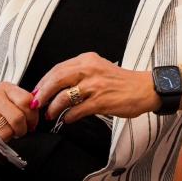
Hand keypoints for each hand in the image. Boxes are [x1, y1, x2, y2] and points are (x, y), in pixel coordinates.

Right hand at [0, 81, 37, 140]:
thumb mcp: (5, 103)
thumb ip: (21, 105)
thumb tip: (38, 110)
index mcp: (4, 88)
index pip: (27, 100)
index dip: (33, 116)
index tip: (31, 123)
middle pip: (19, 117)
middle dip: (22, 129)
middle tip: (18, 132)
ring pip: (7, 130)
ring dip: (9, 136)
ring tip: (3, 133)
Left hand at [33, 52, 159, 121]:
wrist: (145, 89)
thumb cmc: (122, 82)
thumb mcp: (99, 68)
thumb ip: (80, 73)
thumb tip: (55, 87)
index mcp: (88, 60)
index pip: (58, 69)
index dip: (43, 82)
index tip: (36, 92)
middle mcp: (90, 70)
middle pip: (57, 80)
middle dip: (42, 94)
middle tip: (36, 104)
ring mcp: (95, 86)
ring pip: (64, 96)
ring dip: (53, 108)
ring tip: (51, 115)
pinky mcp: (101, 101)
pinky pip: (77, 111)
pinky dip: (69, 117)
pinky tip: (68, 119)